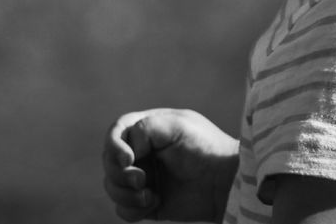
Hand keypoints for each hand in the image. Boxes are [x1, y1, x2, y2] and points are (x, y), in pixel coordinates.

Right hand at [101, 108, 239, 221]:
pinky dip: (132, 209)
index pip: (115, 133)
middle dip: (119, 174)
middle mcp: (141, 153)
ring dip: (124, 194)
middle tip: (141, 180)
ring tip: (149, 196)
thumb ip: (143, 128)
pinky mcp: (148, 203)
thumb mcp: (175, 125)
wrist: (226, 182)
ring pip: (111, 186)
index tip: (128, 160)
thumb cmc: (205, 147)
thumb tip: (127, 154)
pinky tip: (154, 203)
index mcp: (145, 129)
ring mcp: (143, 179)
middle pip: (108, 162)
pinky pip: (123, 210)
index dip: (114, 146)